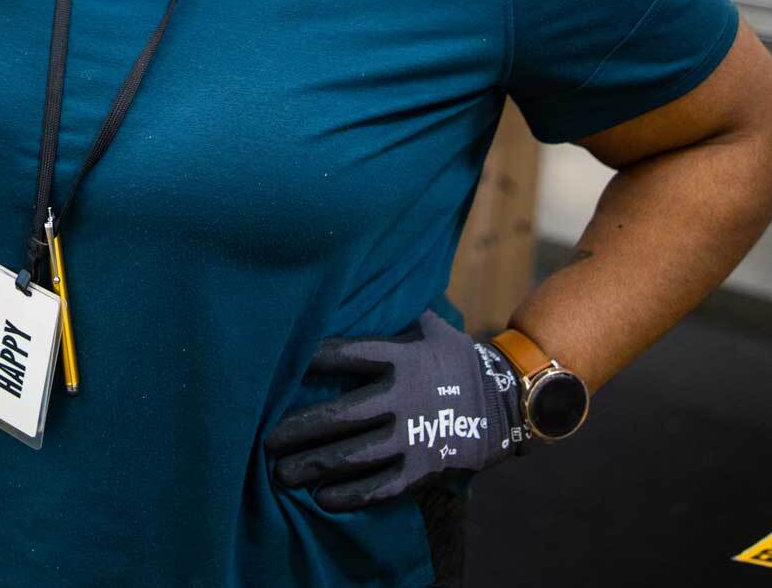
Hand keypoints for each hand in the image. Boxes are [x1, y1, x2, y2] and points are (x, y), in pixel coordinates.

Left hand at [265, 310, 525, 510]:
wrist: (506, 401)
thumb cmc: (455, 357)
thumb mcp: (429, 325)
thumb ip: (393, 308)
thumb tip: (356, 272)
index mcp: (401, 358)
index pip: (345, 354)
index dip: (309, 360)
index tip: (275, 369)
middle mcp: (404, 397)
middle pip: (341, 415)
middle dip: (299, 430)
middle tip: (265, 440)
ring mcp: (414, 435)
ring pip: (355, 455)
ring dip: (315, 465)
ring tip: (280, 474)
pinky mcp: (424, 467)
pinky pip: (382, 485)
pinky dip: (351, 495)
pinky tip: (321, 498)